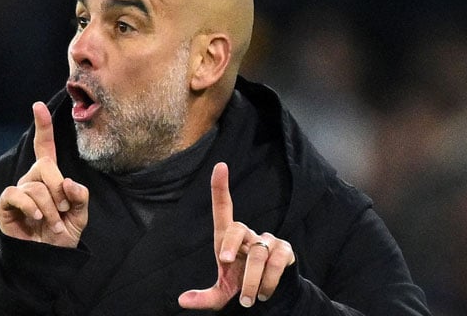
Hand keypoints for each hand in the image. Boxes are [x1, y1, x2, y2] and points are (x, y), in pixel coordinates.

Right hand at [0, 102, 88, 247]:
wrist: (47, 259)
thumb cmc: (62, 235)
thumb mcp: (80, 216)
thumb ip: (80, 197)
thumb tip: (69, 182)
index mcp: (50, 177)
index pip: (44, 147)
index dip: (43, 127)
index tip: (38, 106)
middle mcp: (32, 179)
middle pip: (45, 166)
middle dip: (59, 188)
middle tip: (63, 209)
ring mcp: (18, 191)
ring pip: (35, 186)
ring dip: (50, 208)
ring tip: (52, 225)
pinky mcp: (6, 204)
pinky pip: (16, 194)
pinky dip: (30, 206)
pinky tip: (38, 218)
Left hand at [178, 163, 294, 309]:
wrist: (270, 297)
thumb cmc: (241, 286)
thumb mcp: (221, 294)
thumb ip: (204, 298)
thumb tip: (182, 301)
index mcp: (228, 239)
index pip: (224, 208)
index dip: (220, 187)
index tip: (219, 166)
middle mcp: (248, 234)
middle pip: (238, 228)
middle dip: (231, 244)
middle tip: (225, 263)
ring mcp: (268, 240)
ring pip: (258, 253)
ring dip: (252, 280)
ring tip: (249, 300)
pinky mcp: (285, 251)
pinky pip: (276, 261)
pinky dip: (268, 281)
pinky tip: (265, 293)